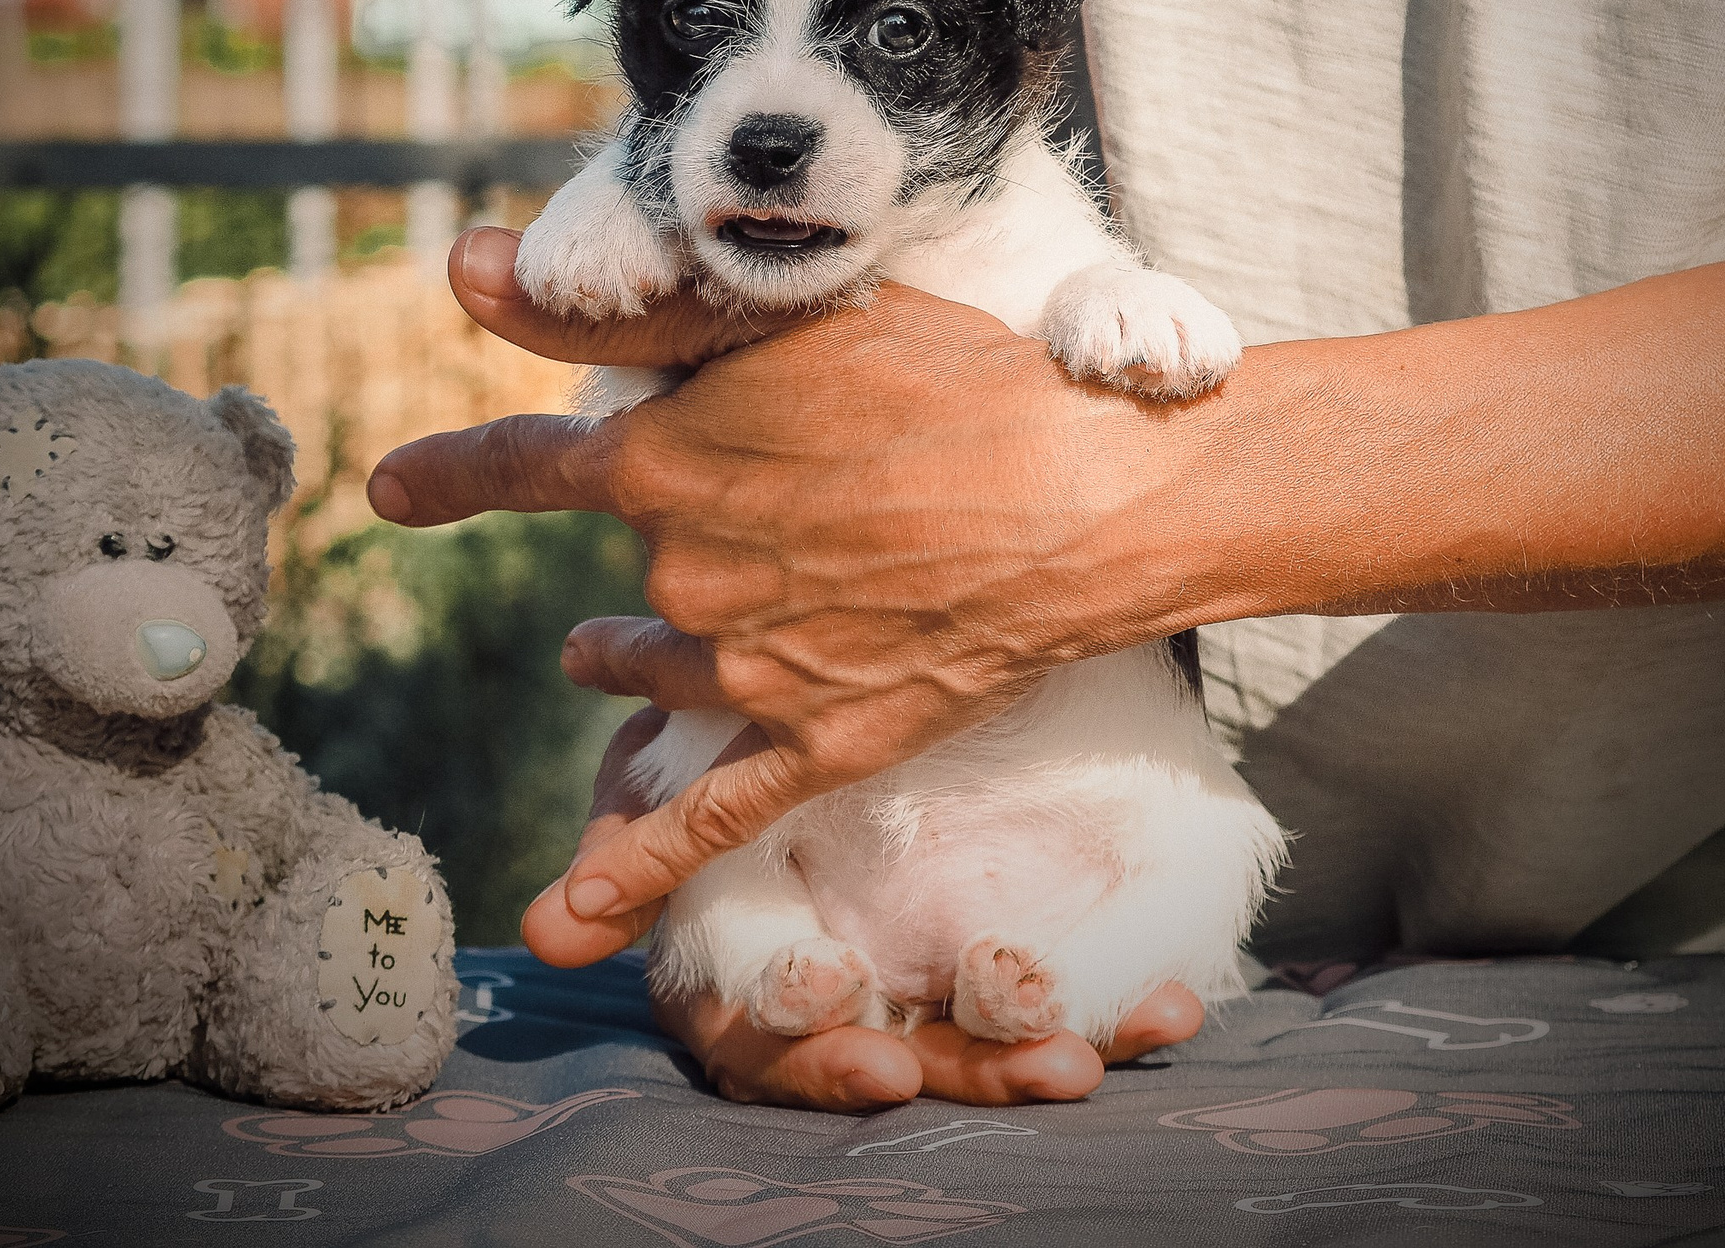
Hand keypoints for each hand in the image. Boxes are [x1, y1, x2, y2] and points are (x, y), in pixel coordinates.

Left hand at [369, 228, 1244, 932]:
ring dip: (624, 666)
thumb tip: (464, 264)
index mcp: (668, 461)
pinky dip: (626, 870)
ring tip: (600, 662)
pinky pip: (706, 818)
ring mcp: (753, 672)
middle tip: (706, 523)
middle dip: (651, 547)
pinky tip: (560, 920)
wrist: (1088, 495)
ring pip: (658, 671)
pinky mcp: (823, 742)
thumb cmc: (952, 379)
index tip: (388, 490)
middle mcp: (689, 574)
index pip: (524, 466)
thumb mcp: (781, 313)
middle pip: (632, 567)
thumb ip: (616, 305)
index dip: (450, 476)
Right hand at [520, 704, 1205, 1110]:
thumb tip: (548, 931)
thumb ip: (634, 841)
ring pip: (985, 1044)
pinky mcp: (1005, 947)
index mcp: (758, 965)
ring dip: (1046, 1047)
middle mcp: (849, 993)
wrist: (815, 657)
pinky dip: (1126, 1006)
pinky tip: (1176, 1001)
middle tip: (1049, 1063)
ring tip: (1110, 1043)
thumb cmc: (717, 726)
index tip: (883, 1067)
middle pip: (903, 1059)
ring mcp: (928, 977)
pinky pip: (1070, 997)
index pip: (784, 1045)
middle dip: (973, 1066)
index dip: (826, 1060)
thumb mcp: (673, 769)